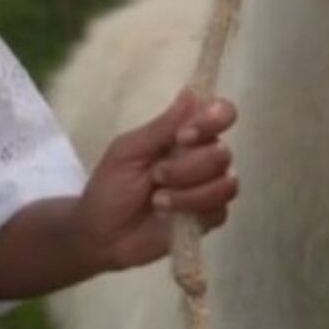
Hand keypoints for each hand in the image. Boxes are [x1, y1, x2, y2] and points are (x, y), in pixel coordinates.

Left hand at [71, 91, 238, 272]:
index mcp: (186, 135)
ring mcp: (209, 188)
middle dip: (187, 167)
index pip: (221, 114)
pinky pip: (220, 210)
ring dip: (189, 191)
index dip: (213, 120)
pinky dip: (192, 209)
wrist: (102, 235)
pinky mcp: (209, 218)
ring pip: (226, 182)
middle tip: (156, 175)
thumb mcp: (128, 151)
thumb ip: (161, 127)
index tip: (183, 135)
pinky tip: (168, 214)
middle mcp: (203, 158)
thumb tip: (192, 93)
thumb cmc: (110, 187)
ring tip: (158, 199)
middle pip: (222, 152)